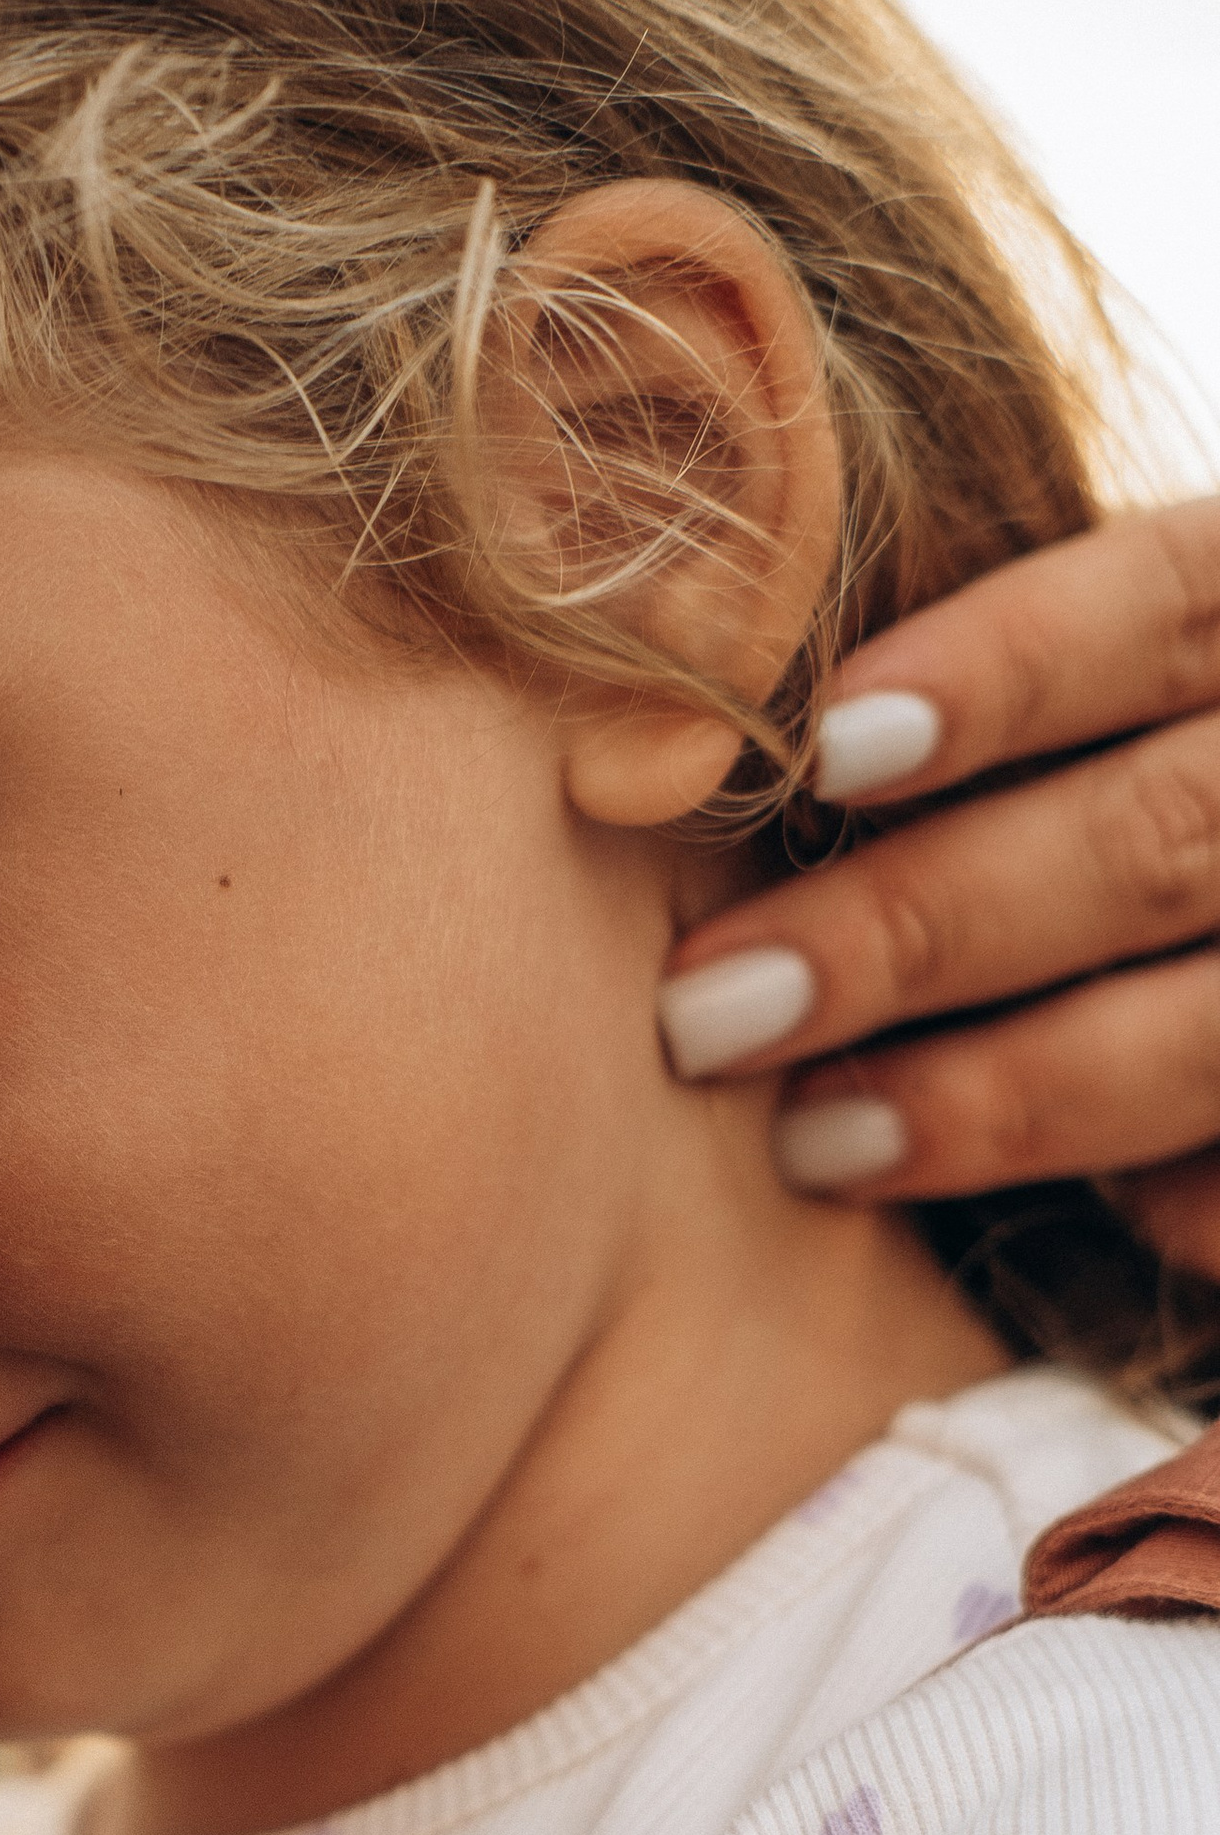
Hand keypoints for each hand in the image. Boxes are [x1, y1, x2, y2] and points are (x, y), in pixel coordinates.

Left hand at [659, 502, 1219, 1274]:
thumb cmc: (1072, 817)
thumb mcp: (1077, 720)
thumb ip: (941, 710)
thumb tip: (669, 679)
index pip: (1166, 603)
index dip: (1002, 668)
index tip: (823, 751)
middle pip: (1157, 834)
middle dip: (919, 927)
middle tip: (708, 1013)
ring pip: (1205, 1032)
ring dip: (996, 1097)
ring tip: (811, 1142)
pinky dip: (1152, 1208)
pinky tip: (1008, 1232)